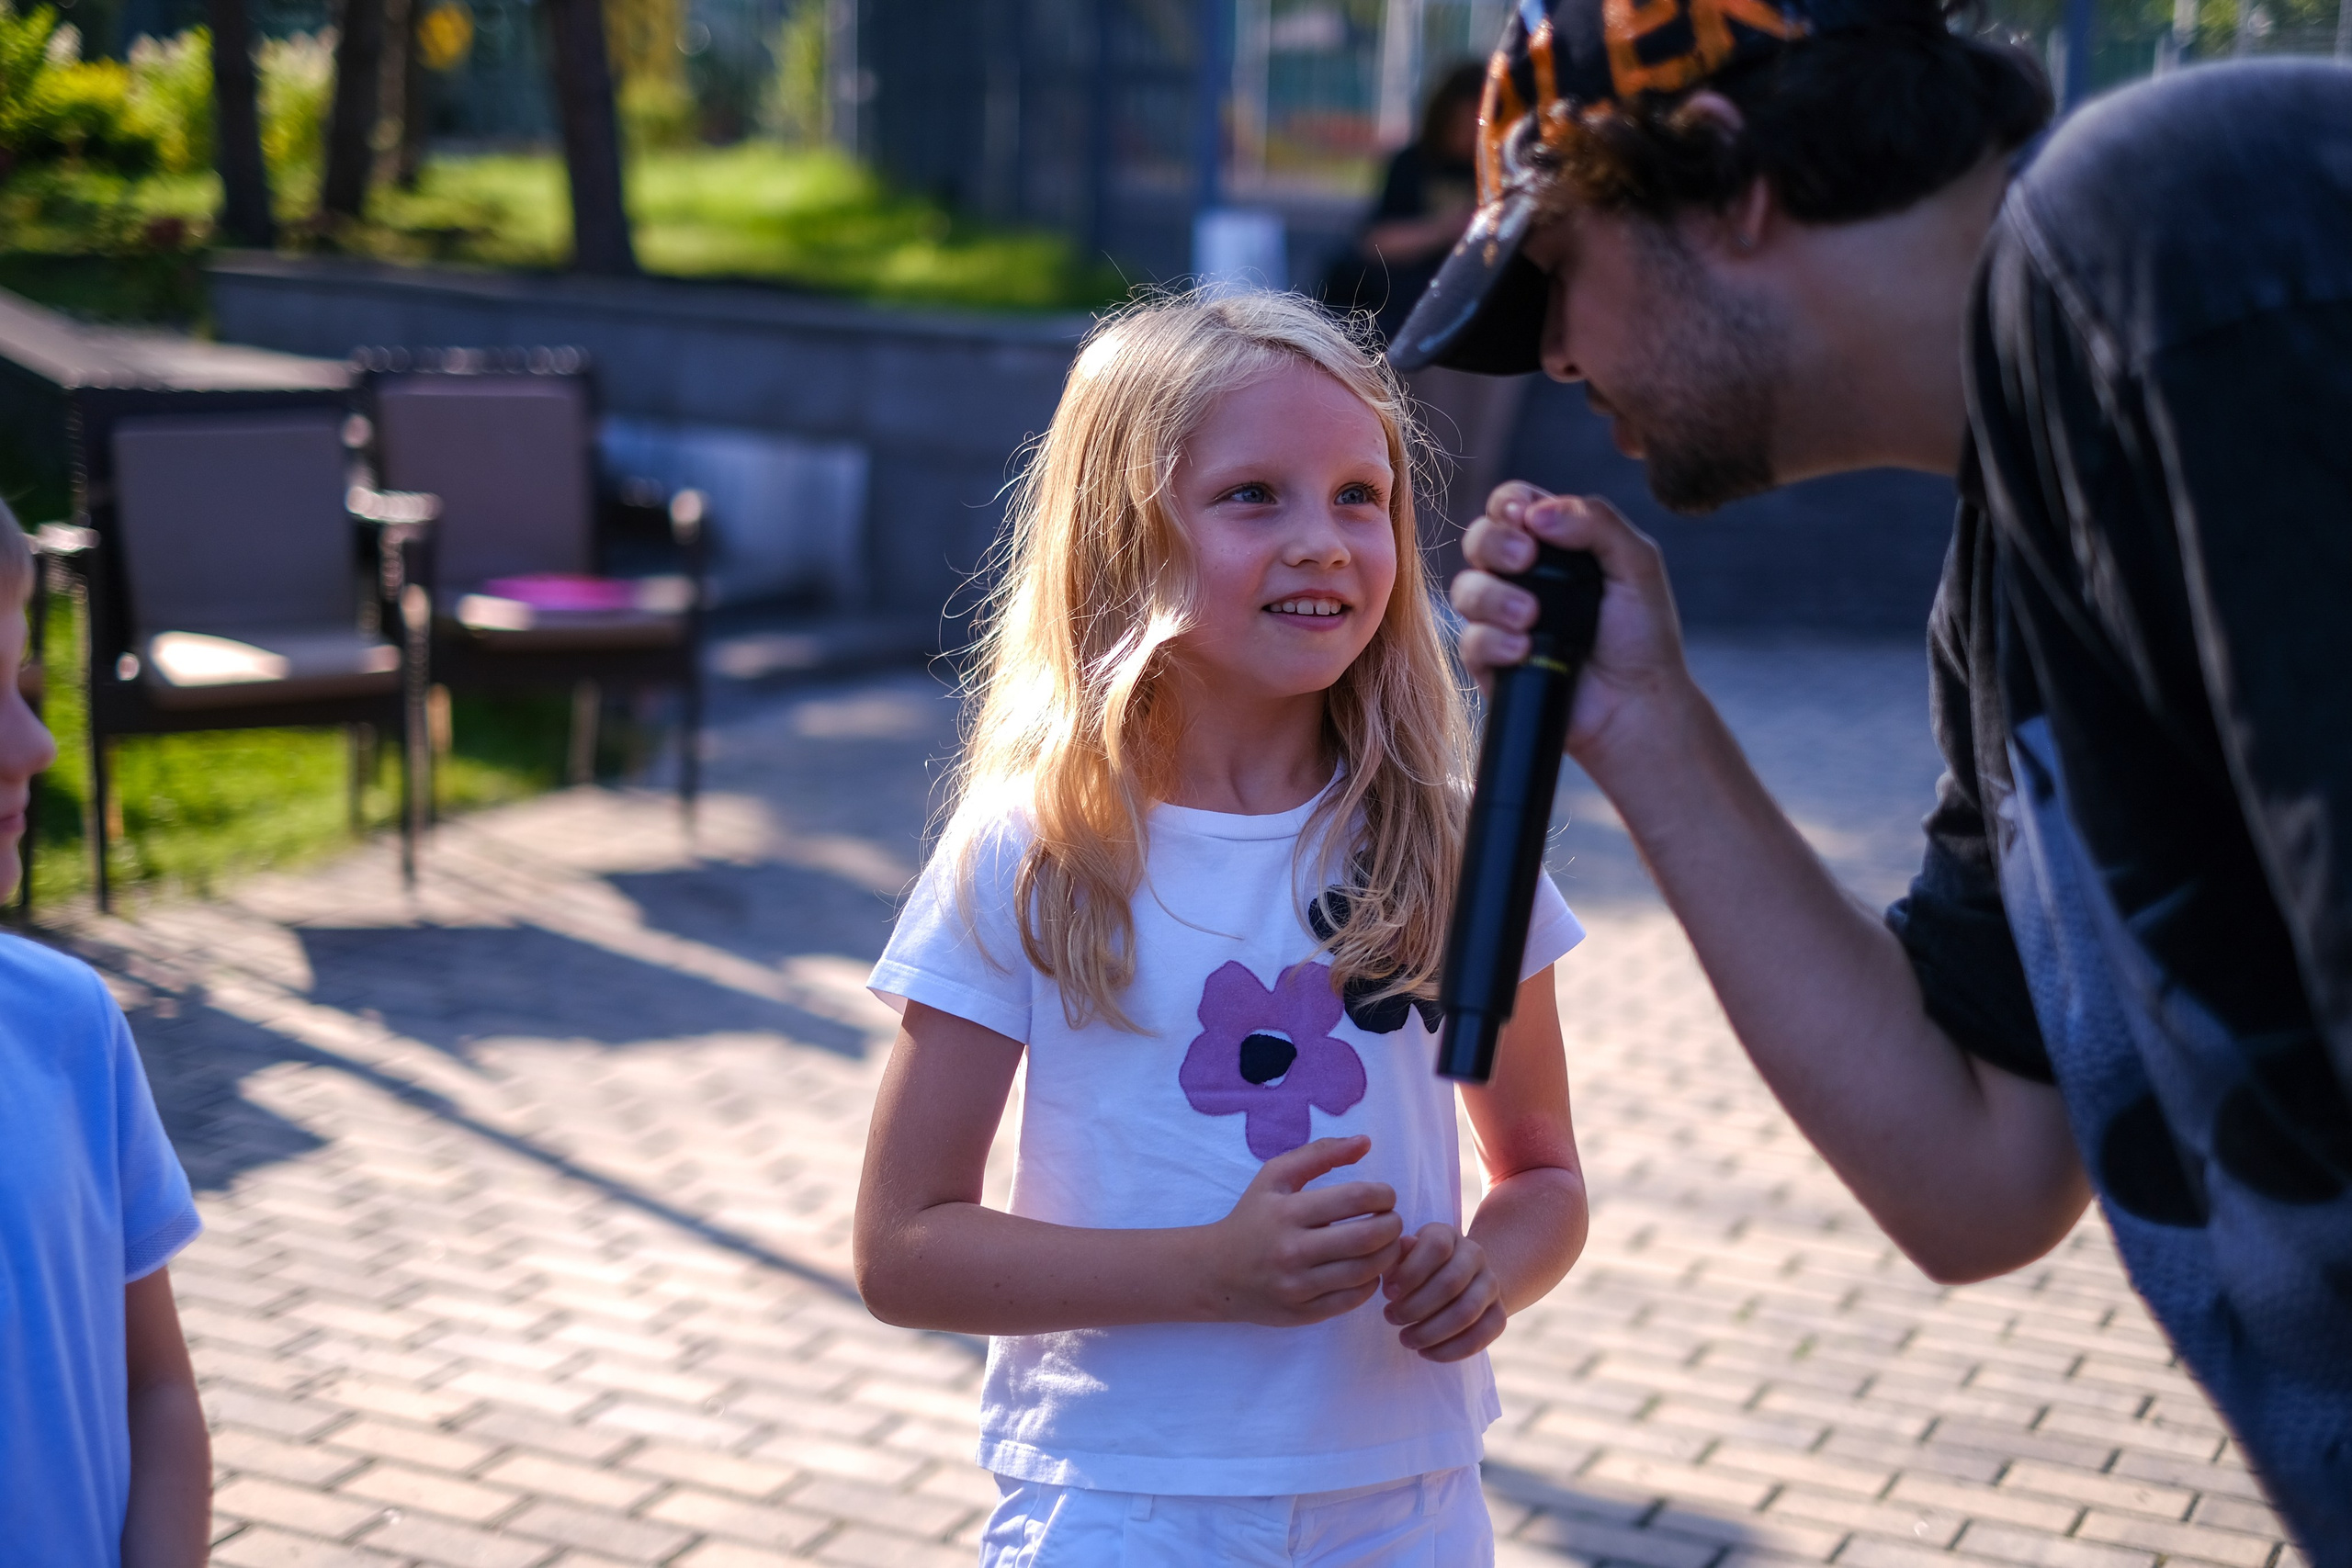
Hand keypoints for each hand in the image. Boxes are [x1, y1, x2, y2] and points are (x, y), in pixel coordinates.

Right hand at [1203, 1135, 1404, 1326]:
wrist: (1215, 1273)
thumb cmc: (1252, 1218)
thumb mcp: (1275, 1177)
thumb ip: (1320, 1154)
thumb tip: (1365, 1142)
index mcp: (1288, 1211)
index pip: (1356, 1198)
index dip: (1383, 1195)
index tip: (1384, 1197)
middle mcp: (1292, 1250)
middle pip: (1367, 1237)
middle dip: (1393, 1225)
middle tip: (1392, 1220)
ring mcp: (1298, 1286)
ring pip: (1365, 1272)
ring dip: (1387, 1255)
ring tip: (1385, 1244)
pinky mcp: (1303, 1313)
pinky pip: (1353, 1299)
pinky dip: (1371, 1283)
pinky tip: (1367, 1270)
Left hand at [1382, 1222, 1505, 1361]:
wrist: (1459, 1280)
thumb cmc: (1418, 1268)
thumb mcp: (1405, 1255)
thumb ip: (1398, 1257)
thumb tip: (1396, 1257)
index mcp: (1449, 1234)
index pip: (1437, 1247)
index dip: (1410, 1272)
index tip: (1388, 1294)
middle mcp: (1476, 1255)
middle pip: (1450, 1283)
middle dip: (1415, 1307)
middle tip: (1391, 1318)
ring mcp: (1491, 1285)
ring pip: (1466, 1312)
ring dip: (1430, 1332)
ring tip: (1406, 1339)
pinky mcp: (1499, 1314)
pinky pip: (1481, 1336)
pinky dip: (1450, 1350)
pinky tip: (1426, 1352)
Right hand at [1450, 485, 1694, 769]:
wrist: (1635, 705)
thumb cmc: (1643, 636)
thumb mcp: (1637, 564)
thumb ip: (1597, 522)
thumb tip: (1537, 512)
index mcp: (1554, 544)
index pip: (1511, 506)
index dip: (1507, 504)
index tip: (1524, 518)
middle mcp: (1520, 577)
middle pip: (1478, 539)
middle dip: (1493, 543)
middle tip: (1524, 560)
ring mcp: (1500, 619)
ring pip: (1466, 589)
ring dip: (1494, 596)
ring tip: (1530, 616)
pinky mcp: (1489, 662)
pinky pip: (1469, 641)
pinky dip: (1494, 641)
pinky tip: (1524, 649)